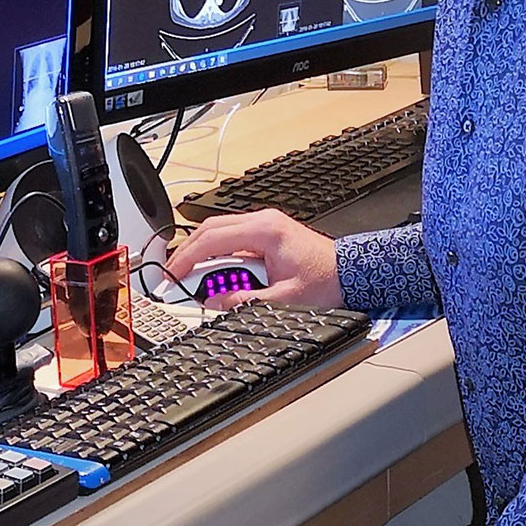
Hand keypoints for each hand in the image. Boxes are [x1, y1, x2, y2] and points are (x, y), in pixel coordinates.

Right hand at [167, 208, 342, 309]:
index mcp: (265, 231)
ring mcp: (264, 225)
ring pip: (219, 232)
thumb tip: (216, 303)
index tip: (173, 275)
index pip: (212, 240)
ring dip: (204, 255)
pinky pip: (233, 239)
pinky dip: (220, 255)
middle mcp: (263, 222)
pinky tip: (217, 273)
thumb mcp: (284, 299)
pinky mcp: (267, 234)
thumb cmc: (327, 280)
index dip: (187, 258)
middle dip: (189, 254)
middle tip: (175, 277)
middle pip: (209, 230)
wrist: (353, 271)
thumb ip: (246, 301)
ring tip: (194, 280)